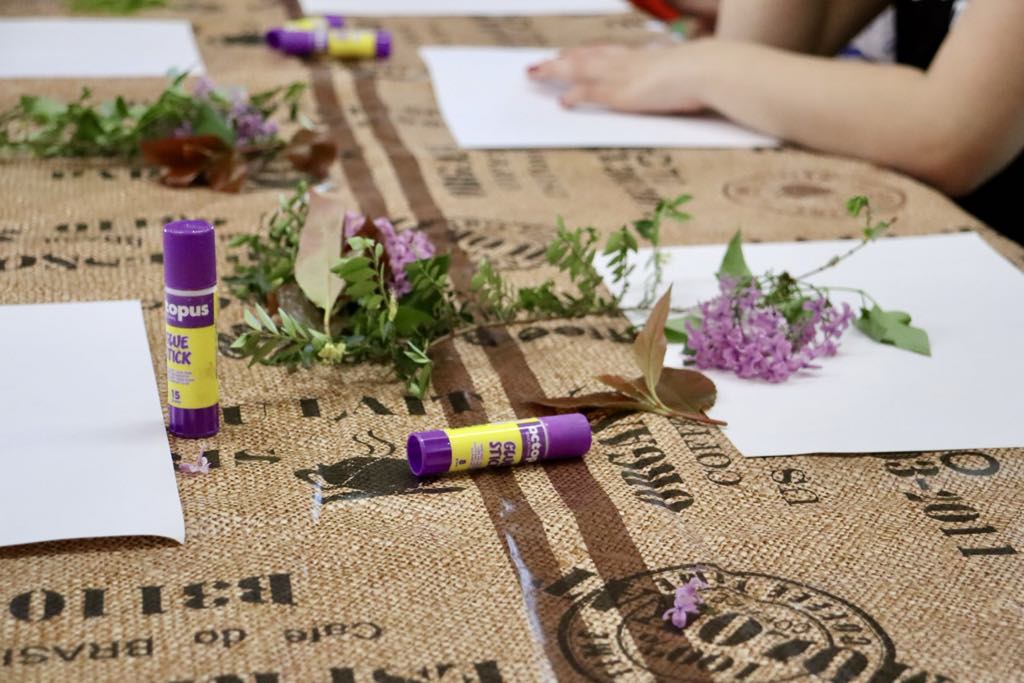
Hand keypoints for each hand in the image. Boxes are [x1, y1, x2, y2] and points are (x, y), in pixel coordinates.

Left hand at [527, 42, 711, 113]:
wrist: (708, 70)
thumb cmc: (706, 70)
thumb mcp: (685, 68)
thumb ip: (674, 71)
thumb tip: (677, 72)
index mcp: (642, 56)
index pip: (606, 52)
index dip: (586, 53)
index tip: (570, 52)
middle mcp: (627, 62)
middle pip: (586, 57)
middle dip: (562, 59)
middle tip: (542, 62)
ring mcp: (622, 77)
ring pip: (579, 70)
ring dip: (555, 71)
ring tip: (535, 73)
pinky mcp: (622, 95)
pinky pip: (590, 93)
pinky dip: (573, 96)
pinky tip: (562, 102)